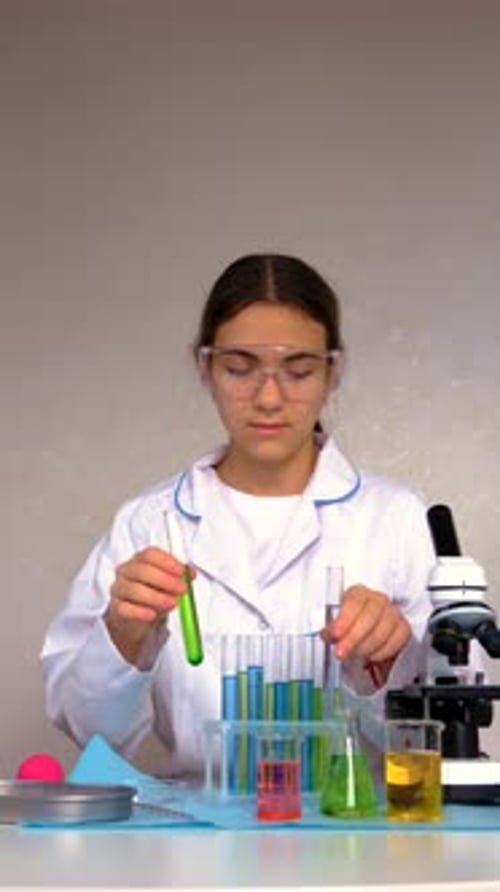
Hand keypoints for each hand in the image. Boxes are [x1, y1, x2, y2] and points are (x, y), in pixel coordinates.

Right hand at [105, 547, 193, 663]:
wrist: (137, 617)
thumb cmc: (153, 594)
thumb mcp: (169, 584)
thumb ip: (180, 576)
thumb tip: (190, 574)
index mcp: (139, 560)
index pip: (150, 554)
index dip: (167, 562)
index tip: (182, 571)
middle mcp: (126, 571)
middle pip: (141, 570)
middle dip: (165, 580)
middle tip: (181, 589)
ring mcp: (119, 589)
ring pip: (133, 589)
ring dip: (156, 597)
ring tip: (172, 603)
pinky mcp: (116, 607)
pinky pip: (125, 608)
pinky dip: (140, 612)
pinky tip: (152, 615)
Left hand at [326, 584, 410, 673]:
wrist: (367, 635)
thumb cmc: (350, 627)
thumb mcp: (336, 626)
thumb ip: (330, 629)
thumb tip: (325, 634)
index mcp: (358, 593)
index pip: (354, 602)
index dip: (344, 619)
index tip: (334, 634)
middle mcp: (378, 599)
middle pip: (370, 615)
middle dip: (353, 637)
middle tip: (341, 653)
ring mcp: (393, 612)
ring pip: (383, 629)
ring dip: (366, 647)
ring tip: (354, 655)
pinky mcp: (404, 628)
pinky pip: (397, 640)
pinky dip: (382, 651)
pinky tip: (370, 656)